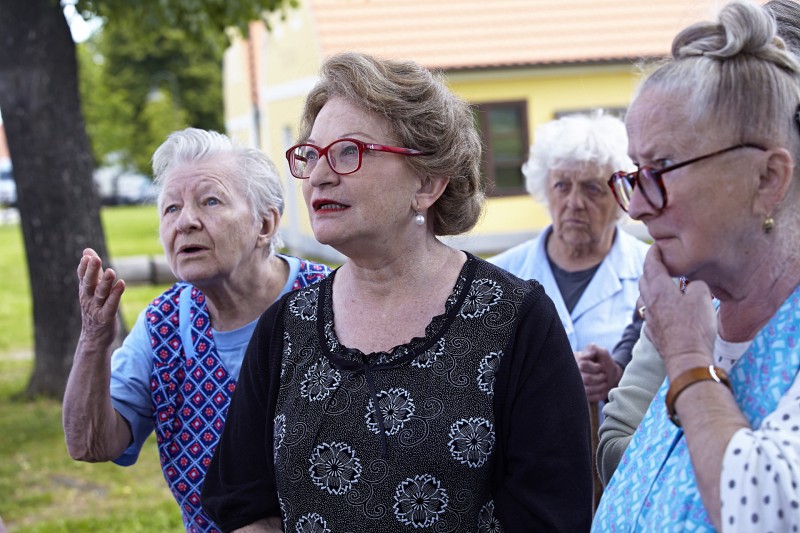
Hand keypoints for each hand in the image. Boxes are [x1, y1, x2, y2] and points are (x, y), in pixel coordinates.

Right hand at [77, 248, 125, 346]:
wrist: (94, 337)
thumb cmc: (94, 308)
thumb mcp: (91, 289)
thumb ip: (91, 271)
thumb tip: (87, 251)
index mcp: (85, 290)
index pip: (82, 276)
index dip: (84, 267)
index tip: (87, 256)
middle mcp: (88, 299)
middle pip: (89, 283)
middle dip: (91, 271)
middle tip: (95, 259)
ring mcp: (96, 308)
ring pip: (100, 294)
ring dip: (105, 282)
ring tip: (110, 271)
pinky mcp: (106, 317)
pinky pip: (111, 305)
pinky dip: (115, 295)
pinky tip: (121, 285)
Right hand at [575, 344, 621, 401]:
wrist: (608, 376)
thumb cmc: (604, 363)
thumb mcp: (601, 352)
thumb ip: (594, 349)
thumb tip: (592, 350)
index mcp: (575, 359)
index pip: (583, 364)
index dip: (595, 367)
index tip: (600, 366)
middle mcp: (572, 372)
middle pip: (586, 378)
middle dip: (599, 377)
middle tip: (603, 375)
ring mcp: (575, 385)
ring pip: (587, 389)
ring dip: (600, 386)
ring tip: (604, 382)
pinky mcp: (580, 395)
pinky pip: (589, 398)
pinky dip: (599, 394)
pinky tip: (602, 389)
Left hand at [638, 245, 715, 377]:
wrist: (688, 358)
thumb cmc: (695, 326)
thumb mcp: (702, 295)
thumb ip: (695, 283)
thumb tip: (691, 285)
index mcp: (658, 288)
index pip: (651, 263)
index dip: (654, 252)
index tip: (658, 245)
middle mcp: (649, 302)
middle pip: (644, 280)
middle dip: (651, 269)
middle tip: (662, 264)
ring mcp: (649, 319)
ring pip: (645, 298)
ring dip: (652, 289)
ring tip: (664, 286)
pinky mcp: (653, 333)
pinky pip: (650, 315)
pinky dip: (656, 308)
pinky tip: (664, 311)